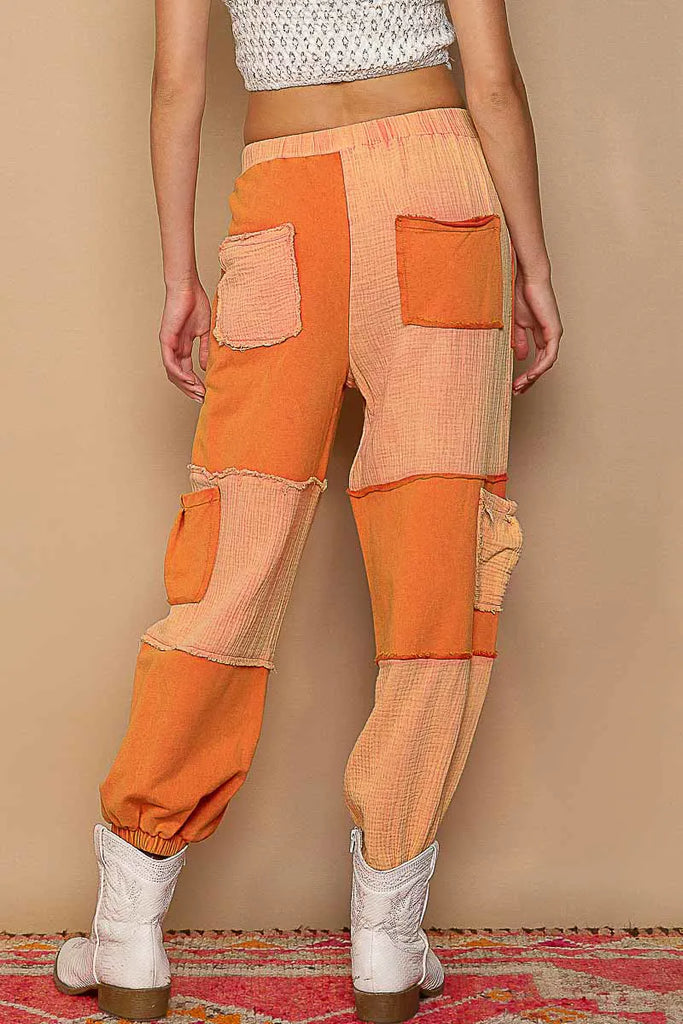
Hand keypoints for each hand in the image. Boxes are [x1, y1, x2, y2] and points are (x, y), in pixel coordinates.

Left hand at [159, 280, 210, 401]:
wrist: (187, 288)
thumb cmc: (196, 304)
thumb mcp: (205, 332)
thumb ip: (204, 350)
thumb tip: (205, 367)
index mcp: (183, 346)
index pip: (187, 370)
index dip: (196, 383)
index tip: (206, 393)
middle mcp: (174, 348)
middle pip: (178, 376)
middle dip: (190, 389)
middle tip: (201, 398)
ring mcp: (169, 345)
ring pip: (173, 373)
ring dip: (185, 385)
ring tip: (197, 392)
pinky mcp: (166, 340)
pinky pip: (170, 363)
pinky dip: (179, 374)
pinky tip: (190, 380)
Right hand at [512, 268, 562, 393]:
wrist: (527, 279)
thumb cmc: (521, 295)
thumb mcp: (517, 324)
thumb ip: (518, 341)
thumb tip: (520, 358)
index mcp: (541, 334)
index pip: (537, 360)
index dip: (527, 374)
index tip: (515, 385)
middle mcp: (550, 336)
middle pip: (542, 365)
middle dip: (530, 380)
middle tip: (517, 391)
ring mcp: (554, 334)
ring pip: (546, 363)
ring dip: (533, 377)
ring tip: (521, 386)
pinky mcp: (554, 331)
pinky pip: (549, 356)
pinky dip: (540, 367)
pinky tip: (531, 376)